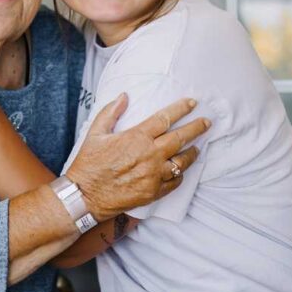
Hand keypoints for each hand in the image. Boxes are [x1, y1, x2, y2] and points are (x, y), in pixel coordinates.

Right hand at [66, 95, 209, 221]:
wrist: (85, 195)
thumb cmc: (89, 163)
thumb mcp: (95, 133)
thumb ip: (111, 112)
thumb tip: (124, 96)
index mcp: (136, 137)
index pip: (166, 118)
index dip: (181, 109)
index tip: (192, 103)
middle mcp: (149, 155)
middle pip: (180, 138)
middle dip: (197, 128)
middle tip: (207, 122)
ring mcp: (153, 175)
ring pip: (182, 162)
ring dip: (192, 153)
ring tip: (197, 148)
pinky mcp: (153, 192)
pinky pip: (174, 181)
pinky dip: (180, 174)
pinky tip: (180, 170)